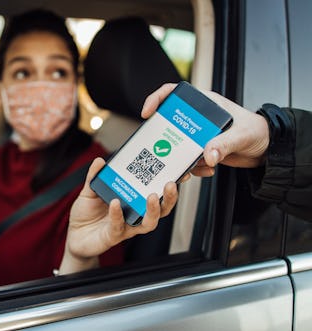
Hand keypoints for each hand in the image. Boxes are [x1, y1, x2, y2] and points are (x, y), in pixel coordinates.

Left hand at [59, 157, 177, 273]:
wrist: (73, 236)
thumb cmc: (86, 214)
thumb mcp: (89, 191)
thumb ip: (94, 176)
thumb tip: (100, 161)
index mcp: (132, 202)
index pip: (157, 194)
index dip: (169, 187)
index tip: (179, 173)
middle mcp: (133, 215)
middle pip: (161, 210)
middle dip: (169, 198)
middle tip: (170, 184)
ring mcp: (126, 227)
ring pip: (148, 223)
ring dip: (153, 210)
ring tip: (152, 196)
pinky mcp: (113, 236)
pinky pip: (119, 226)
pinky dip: (117, 214)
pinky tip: (115, 203)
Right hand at [141, 83, 269, 176]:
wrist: (268, 149)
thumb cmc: (258, 131)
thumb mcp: (242, 135)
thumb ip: (224, 144)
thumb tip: (207, 154)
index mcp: (205, 104)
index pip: (174, 93)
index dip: (157, 99)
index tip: (148, 113)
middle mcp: (198, 119)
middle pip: (170, 123)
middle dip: (165, 138)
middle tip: (163, 149)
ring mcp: (199, 135)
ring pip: (177, 145)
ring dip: (180, 158)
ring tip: (191, 166)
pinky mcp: (203, 150)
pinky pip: (189, 159)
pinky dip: (194, 168)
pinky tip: (206, 169)